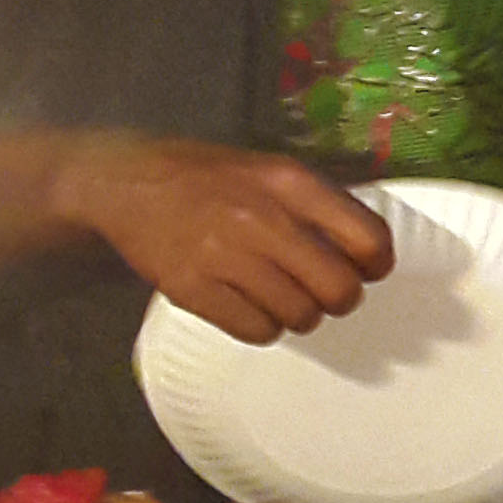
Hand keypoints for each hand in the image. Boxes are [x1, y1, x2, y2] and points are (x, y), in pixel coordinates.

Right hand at [58, 135, 394, 343]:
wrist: (127, 183)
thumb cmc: (208, 178)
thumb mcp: (270, 170)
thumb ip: (319, 205)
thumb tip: (370, 252)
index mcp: (291, 183)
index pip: (368, 239)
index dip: (375, 265)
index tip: (365, 270)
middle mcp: (262, 219)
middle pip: (339, 289)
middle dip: (339, 299)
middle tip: (323, 293)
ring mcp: (225, 256)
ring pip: (300, 316)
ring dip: (299, 315)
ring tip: (280, 297)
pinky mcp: (193, 289)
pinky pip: (256, 331)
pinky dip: (262, 327)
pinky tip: (250, 307)